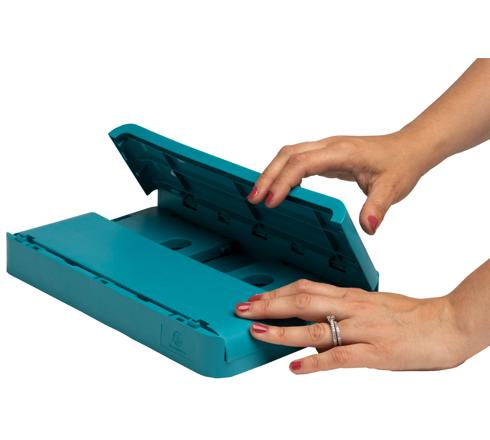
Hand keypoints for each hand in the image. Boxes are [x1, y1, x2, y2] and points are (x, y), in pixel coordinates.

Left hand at [234, 279, 467, 373]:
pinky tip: (294, 367)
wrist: (445, 324)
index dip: (278, 292)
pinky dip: (314, 363)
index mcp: (350, 295)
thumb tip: (315, 325)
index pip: (306, 287)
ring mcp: (362, 329)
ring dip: (282, 331)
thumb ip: (342, 310)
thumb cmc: (408, 315)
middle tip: (242, 309)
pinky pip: (339, 356)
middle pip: (303, 301)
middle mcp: (352, 307)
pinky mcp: (375, 352)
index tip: (256, 297)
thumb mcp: (370, 304)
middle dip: (269, 306)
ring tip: (256, 333)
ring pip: (315, 327)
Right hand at [246, 132, 432, 233]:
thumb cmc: (400, 164)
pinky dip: (282, 172)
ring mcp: (326, 149)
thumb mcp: (393, 188)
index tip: (271, 201)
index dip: (283, 181)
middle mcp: (330, 147)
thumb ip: (378, 207)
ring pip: (288, 155)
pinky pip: (297, 160)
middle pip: (287, 155)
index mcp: (342, 152)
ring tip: (258, 195)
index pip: (303, 163)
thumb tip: (368, 227)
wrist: (409, 148)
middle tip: (252, 199)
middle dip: (267, 176)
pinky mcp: (326, 156)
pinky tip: (279, 189)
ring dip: (271, 172)